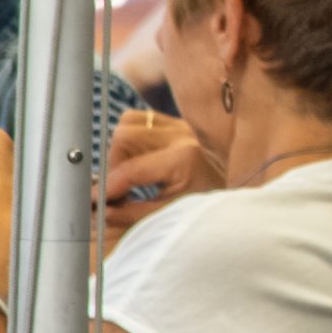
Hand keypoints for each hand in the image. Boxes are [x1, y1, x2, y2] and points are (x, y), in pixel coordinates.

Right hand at [100, 109, 223, 229]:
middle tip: (118, 188)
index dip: (108, 187)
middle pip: (124, 136)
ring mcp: (179, 125)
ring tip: (129, 174)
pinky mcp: (175, 122)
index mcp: (185, 158)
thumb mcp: (171, 213)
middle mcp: (181, 135)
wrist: (235, 190)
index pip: (131, 168)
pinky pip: (140, 119)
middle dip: (113, 164)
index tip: (96, 201)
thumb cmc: (205, 204)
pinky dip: (131, 137)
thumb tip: (102, 211)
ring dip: (120, 149)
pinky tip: (138, 159)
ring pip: (128, 123)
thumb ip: (134, 213)